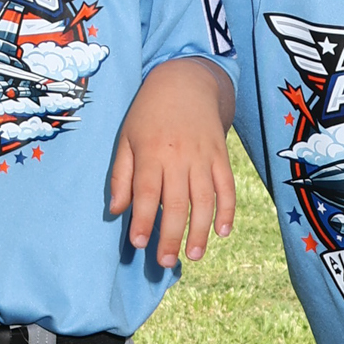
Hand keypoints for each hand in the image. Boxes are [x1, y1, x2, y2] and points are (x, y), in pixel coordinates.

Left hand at [108, 58, 235, 267]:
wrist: (186, 81)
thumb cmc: (148, 113)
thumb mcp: (126, 138)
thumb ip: (120, 175)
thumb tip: (116, 210)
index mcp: (151, 153)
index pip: (147, 193)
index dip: (144, 220)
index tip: (140, 244)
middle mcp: (179, 157)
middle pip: (177, 203)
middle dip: (171, 236)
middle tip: (165, 261)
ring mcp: (203, 157)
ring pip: (204, 200)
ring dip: (200, 231)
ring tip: (193, 256)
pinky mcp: (221, 156)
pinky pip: (227, 187)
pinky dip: (228, 210)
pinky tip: (222, 232)